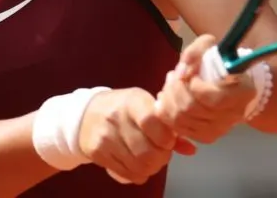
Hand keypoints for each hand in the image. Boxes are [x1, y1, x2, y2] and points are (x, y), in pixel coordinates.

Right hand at [78, 87, 196, 184]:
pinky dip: (138, 174)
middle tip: (162, 154)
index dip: (166, 137)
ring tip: (151, 160)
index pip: (152, 121)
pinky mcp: (97, 152)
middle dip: (161, 157)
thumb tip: (190, 149)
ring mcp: (105, 136)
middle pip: (147, 151)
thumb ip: (167, 126)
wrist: (86, 114)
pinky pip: (126, 173)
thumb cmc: (123, 109)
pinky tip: (137, 165)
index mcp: (132, 101)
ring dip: (151, 168)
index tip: (168, 141)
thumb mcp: (144, 107)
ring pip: (138, 165)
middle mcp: (117, 117)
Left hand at [154, 34, 256, 143]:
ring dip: (168, 99)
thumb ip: (196, 51)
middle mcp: (233, 115)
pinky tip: (167, 99)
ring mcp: (219, 130)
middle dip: (175, 89)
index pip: (210, 98)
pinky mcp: (206, 137)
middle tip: (174, 75)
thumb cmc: (220, 63)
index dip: (194, 85)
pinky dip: (166, 112)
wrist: (231, 85)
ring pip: (181, 119)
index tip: (193, 74)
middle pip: (190, 109)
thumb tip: (182, 67)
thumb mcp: (210, 47)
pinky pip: (178, 129)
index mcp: (242, 92)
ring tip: (170, 84)